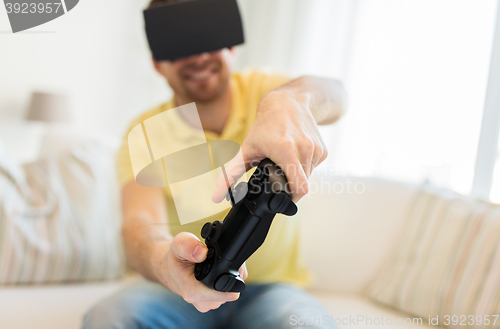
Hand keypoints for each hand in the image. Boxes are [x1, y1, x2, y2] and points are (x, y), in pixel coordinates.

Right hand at [152, 232, 247, 312]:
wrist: (173, 269)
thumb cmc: (176, 258)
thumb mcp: (178, 245)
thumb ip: (188, 246)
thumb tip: (202, 253)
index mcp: (192, 292)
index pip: (222, 293)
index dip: (231, 278)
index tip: (230, 264)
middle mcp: (202, 302)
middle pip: (231, 289)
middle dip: (231, 273)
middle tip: (220, 259)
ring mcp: (210, 303)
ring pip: (233, 289)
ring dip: (229, 275)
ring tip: (215, 265)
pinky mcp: (216, 301)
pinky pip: (231, 289)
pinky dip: (228, 278)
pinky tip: (218, 271)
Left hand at [212, 89, 327, 202]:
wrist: (287, 103)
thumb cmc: (265, 127)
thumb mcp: (246, 149)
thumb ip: (230, 175)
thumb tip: (216, 197)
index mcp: (286, 151)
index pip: (299, 188)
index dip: (292, 198)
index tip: (282, 197)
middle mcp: (304, 149)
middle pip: (303, 185)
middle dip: (291, 186)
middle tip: (279, 177)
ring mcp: (316, 149)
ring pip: (309, 177)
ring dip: (299, 176)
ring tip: (286, 163)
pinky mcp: (323, 149)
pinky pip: (315, 168)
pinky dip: (306, 167)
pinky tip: (296, 155)